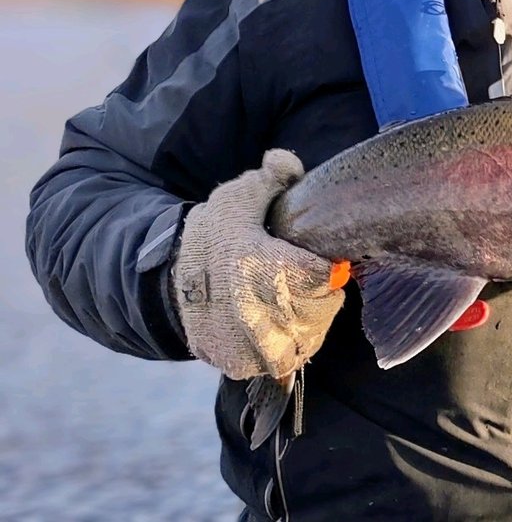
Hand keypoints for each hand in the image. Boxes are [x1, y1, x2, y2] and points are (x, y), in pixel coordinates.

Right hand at [171, 149, 345, 378]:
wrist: (165, 283)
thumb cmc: (211, 237)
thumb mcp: (238, 199)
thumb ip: (272, 177)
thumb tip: (287, 162)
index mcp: (265, 271)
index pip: (329, 276)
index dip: (328, 266)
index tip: (315, 259)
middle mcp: (260, 317)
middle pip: (324, 308)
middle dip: (318, 292)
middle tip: (296, 279)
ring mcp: (252, 347)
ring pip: (310, 336)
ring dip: (307, 319)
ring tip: (285, 299)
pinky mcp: (242, 366)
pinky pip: (287, 358)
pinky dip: (287, 341)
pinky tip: (273, 321)